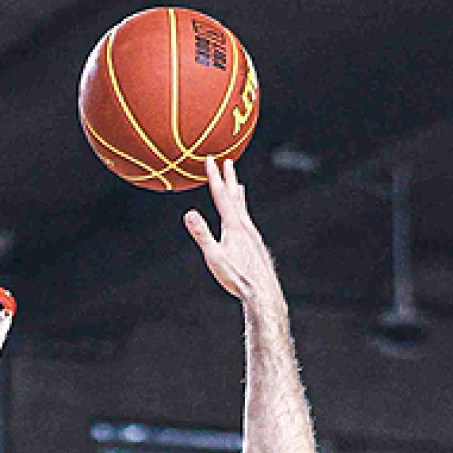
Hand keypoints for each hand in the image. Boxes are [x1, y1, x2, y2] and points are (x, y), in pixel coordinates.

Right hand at [184, 156, 282, 312]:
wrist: (263, 292)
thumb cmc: (238, 278)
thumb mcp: (214, 257)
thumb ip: (202, 234)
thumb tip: (189, 214)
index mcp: (234, 226)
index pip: (221, 196)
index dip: (214, 177)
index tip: (210, 160)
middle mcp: (246, 226)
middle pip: (235, 197)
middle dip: (229, 178)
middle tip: (227, 162)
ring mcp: (253, 235)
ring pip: (244, 209)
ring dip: (238, 195)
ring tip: (238, 185)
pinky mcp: (257, 245)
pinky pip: (248, 222)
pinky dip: (244, 213)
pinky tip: (245, 220)